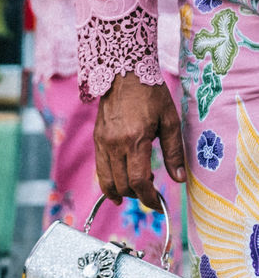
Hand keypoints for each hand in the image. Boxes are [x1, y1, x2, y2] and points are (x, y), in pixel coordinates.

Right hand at [93, 72, 185, 210]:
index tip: (158, 205)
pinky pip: (100, 171)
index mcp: (136, 140)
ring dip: (122, 192)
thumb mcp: (170, 120)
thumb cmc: (150, 93)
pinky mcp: (97, 141)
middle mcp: (115, 145)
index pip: (138, 181)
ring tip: (134, 191)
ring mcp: (103, 144)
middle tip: (150, 193)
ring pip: (107, 182)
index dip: (148, 198)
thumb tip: (179, 178)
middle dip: (137, 195)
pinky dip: (109, 183)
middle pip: (123, 185)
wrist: (123, 72)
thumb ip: (174, 151)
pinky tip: (119, 184)